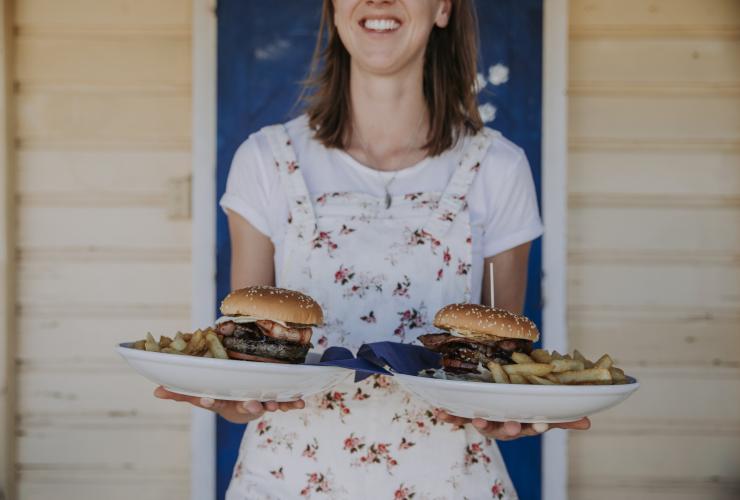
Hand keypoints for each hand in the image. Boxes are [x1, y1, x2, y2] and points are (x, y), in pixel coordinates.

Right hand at [154, 386, 304, 423]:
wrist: (243, 407)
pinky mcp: (274, 400)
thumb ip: (181, 393)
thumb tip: (156, 390)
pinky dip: (293, 403)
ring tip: (275, 403)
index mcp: (223, 401)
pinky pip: (285, 402)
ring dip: (271, 405)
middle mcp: (241, 403)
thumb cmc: (221, 398)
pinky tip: (302, 402)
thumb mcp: (201, 395)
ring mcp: (259, 402)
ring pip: (265, 405)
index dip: (210, 401)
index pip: (214, 402)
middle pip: (243, 405)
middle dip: (247, 405)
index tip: (207, 398)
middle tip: (250, 402)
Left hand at [435, 409, 589, 439]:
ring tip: (477, 421)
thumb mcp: (543, 407)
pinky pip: (459, 416)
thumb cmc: (525, 405)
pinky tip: (440, 412)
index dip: (535, 426)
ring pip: (484, 425)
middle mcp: (505, 424)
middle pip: (508, 430)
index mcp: (523, 423)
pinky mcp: (469, 414)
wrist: (498, 396)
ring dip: (480, 424)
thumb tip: (589, 422)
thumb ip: (562, 416)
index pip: (532, 427)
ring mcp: (487, 420)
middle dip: (509, 428)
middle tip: (513, 425)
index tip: (540, 424)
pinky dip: (449, 416)